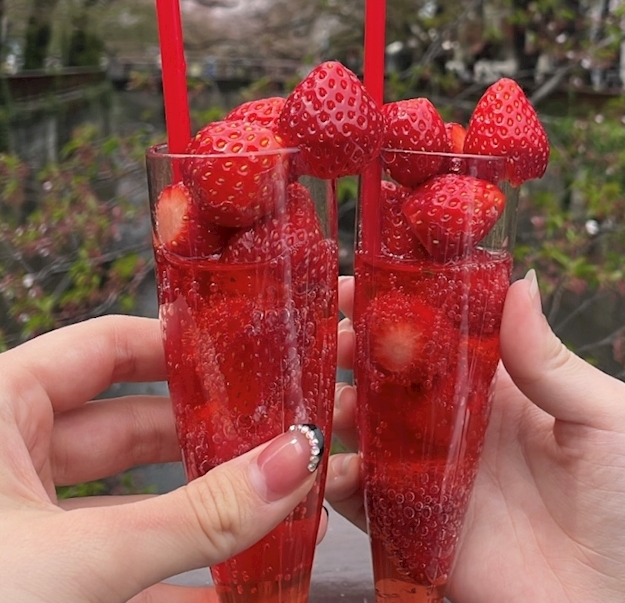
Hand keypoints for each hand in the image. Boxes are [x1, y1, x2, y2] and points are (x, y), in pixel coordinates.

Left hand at [0, 315, 324, 602]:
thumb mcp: (78, 559)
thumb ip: (195, 516)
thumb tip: (294, 462)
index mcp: (2, 409)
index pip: (109, 346)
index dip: (184, 347)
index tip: (256, 354)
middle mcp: (13, 458)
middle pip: (135, 426)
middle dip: (213, 439)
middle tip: (289, 439)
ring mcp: (25, 528)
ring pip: (133, 504)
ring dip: (205, 516)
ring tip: (283, 513)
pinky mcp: (43, 585)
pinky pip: (121, 569)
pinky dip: (177, 579)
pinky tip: (238, 589)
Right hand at [327, 273, 624, 602]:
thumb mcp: (603, 417)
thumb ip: (550, 359)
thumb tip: (518, 282)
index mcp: (502, 387)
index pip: (442, 331)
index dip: (404, 302)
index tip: (365, 277)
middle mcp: (461, 425)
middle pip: (394, 376)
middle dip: (357, 348)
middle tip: (329, 333)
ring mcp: (437, 478)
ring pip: (369, 431)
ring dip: (338, 408)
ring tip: (318, 394)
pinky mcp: (420, 532)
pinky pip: (366, 502)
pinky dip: (335, 481)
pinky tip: (318, 464)